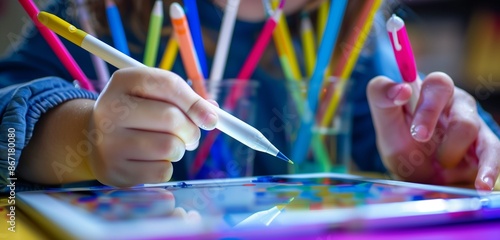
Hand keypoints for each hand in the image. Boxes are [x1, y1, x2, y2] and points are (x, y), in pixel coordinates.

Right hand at [88, 67, 217, 186]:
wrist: (95, 139)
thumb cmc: (137, 114)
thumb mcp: (154, 95)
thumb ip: (185, 99)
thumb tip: (212, 113)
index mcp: (123, 81)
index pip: (168, 85)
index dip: (196, 103)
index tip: (212, 118)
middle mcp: (110, 109)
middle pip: (171, 118)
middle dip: (191, 130)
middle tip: (190, 135)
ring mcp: (108, 142)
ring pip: (170, 148)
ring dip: (179, 149)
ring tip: (168, 146)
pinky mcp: (113, 170)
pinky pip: (162, 172)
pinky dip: (166, 168)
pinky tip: (153, 160)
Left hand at [367, 72, 499, 190]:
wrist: (413, 173)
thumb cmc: (400, 139)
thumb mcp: (384, 119)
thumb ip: (381, 96)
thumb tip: (401, 88)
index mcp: (432, 92)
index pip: (438, 83)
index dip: (427, 101)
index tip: (412, 123)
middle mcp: (456, 104)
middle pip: (459, 101)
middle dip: (431, 117)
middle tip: (418, 138)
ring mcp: (473, 124)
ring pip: (469, 126)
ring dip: (448, 150)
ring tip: (436, 165)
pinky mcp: (485, 148)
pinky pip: (493, 152)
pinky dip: (488, 168)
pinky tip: (481, 184)